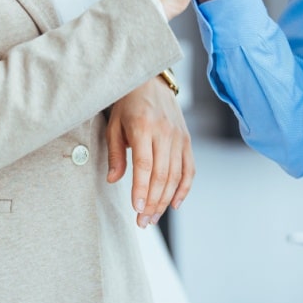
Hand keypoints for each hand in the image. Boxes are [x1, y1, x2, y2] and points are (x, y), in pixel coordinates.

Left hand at [107, 76, 193, 227]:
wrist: (151, 81)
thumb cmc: (127, 104)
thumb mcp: (114, 124)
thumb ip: (115, 153)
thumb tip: (113, 180)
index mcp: (143, 126)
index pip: (144, 164)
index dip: (142, 189)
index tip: (136, 208)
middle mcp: (164, 132)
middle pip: (162, 175)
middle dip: (153, 202)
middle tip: (143, 221)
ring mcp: (179, 136)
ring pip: (176, 175)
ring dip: (165, 200)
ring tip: (153, 217)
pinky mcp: (187, 139)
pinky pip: (189, 169)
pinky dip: (184, 188)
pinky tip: (175, 204)